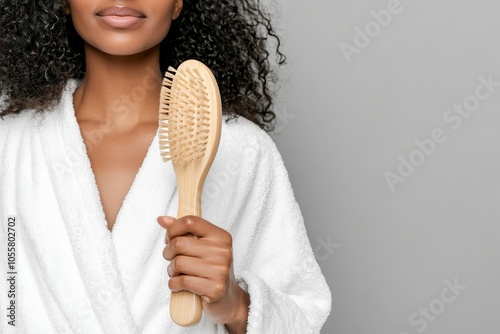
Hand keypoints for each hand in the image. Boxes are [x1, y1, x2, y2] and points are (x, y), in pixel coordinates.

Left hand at [157, 215, 249, 332]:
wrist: (227, 298)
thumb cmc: (211, 269)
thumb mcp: (202, 246)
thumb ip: (184, 231)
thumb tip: (162, 219)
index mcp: (221, 236)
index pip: (191, 221)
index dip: (173, 228)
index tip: (169, 238)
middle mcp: (223, 251)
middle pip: (179, 243)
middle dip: (168, 252)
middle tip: (171, 259)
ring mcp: (220, 270)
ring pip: (178, 263)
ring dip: (171, 270)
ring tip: (177, 273)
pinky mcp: (214, 288)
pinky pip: (182, 281)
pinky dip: (174, 284)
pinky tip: (179, 284)